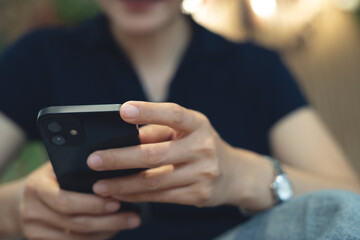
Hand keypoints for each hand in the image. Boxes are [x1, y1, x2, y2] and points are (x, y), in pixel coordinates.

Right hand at [18, 162, 140, 239]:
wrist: (20, 201)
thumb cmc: (48, 178)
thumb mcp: (56, 166)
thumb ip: (76, 166)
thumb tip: (112, 164)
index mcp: (37, 187)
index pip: (66, 200)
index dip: (93, 203)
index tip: (118, 200)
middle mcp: (34, 211)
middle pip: (75, 223)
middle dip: (108, 220)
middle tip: (134, 216)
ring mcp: (36, 231)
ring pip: (77, 238)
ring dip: (107, 231)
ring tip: (129, 222)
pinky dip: (97, 238)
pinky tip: (113, 229)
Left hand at [88, 101, 274, 209]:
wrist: (234, 175)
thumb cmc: (201, 146)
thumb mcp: (186, 131)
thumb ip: (157, 131)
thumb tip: (122, 136)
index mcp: (198, 124)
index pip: (172, 114)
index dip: (148, 111)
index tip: (122, 111)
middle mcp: (203, 147)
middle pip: (155, 154)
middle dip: (120, 158)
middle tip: (94, 160)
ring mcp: (203, 173)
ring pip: (154, 181)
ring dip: (123, 184)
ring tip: (99, 185)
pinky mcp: (198, 195)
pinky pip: (161, 197)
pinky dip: (137, 196)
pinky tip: (120, 195)